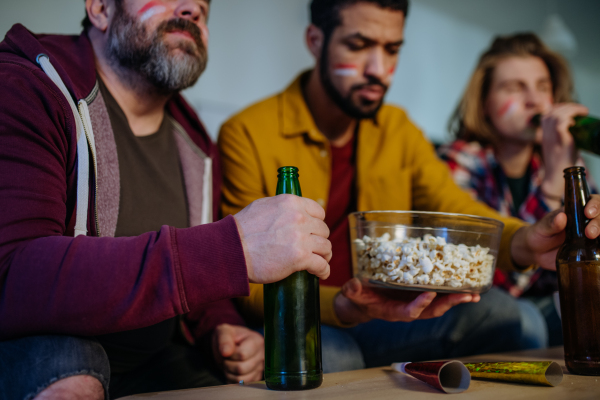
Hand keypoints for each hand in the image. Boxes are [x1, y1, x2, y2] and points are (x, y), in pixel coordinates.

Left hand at [212, 324, 263, 383]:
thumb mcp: (223, 331)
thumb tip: (225, 352)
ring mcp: (260, 368)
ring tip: (230, 363)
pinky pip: (242, 385)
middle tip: (226, 358)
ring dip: (230, 373)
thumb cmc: (229, 337)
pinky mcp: (256, 378)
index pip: (242, 354)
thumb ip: (224, 340)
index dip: (230, 354)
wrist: (231, 344)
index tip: (228, 349)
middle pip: (242, 368)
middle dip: (228, 364)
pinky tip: (233, 370)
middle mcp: (262, 355)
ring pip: (242, 379)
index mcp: (257, 341)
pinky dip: (233, 380)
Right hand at [233, 195, 331, 282]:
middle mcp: (299, 217)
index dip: (317, 224)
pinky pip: (321, 265)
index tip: (313, 232)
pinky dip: (323, 271)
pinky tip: (321, 273)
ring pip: (326, 247)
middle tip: (314, 249)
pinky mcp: (300, 258)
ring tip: (319, 261)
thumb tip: (291, 211)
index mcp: (291, 203)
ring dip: (324, 255)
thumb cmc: (242, 230)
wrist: (232, 250)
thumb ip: (281, 208)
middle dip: (319, 240)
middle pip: (323, 230)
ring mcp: (300, 238)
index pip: (319, 212)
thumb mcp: (263, 206)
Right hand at [333, 278, 479, 324]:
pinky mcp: (421, 295)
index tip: (429, 294)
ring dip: (457, 300)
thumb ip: (353, 291)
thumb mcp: (354, 294)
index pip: (410, 311)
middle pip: (433, 310)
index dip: (420, 304)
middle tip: (466, 296)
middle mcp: (410, 309)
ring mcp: (417, 303)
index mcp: (394, 311)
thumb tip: (351, 286)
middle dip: (450, 303)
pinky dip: (454, 292)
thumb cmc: (360, 297)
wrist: (365, 301)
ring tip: (474, 293)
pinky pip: (440, 295)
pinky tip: (467, 285)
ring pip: (440, 304)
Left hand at [511, 194, 599, 268]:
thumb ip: (551, 223)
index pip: (593, 202)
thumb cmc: (539, 234)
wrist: (536, 251)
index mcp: (577, 211)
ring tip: (593, 239)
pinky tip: (599, 251)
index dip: (595, 205)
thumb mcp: (542, 227)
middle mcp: (587, 222)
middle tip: (590, 233)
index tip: (588, 213)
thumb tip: (561, 217)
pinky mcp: (591, 251)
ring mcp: (590, 237)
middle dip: (599, 223)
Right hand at [540, 103, 588, 201]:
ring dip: (571, 110)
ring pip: (556, 115)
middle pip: (552, 112)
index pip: (547, 114)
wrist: (556, 177)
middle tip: (581, 110)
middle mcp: (546, 135)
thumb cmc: (561, 163)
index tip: (570, 109)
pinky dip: (569, 119)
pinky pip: (561, 125)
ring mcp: (552, 138)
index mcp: (544, 135)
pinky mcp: (561, 143)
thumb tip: (578, 128)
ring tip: (582, 112)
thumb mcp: (558, 146)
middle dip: (568, 106)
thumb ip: (563, 136)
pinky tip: (575, 122)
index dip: (558, 107)